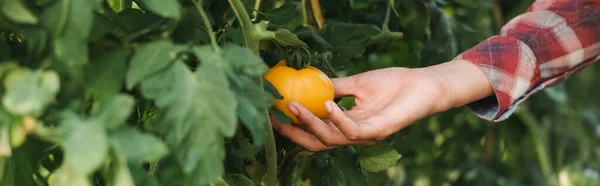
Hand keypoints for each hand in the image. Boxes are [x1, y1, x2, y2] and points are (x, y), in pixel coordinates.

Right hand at [271, 59, 492, 151]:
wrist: (423, 84)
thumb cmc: (393, 83)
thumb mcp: (357, 83)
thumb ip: (334, 87)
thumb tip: (308, 82)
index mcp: (346, 124)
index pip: (314, 131)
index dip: (292, 125)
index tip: (273, 112)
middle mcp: (353, 134)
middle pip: (316, 142)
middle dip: (293, 133)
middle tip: (274, 118)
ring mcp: (365, 135)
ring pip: (330, 138)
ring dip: (310, 123)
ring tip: (294, 105)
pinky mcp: (378, 131)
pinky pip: (352, 131)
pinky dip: (337, 118)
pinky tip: (327, 103)